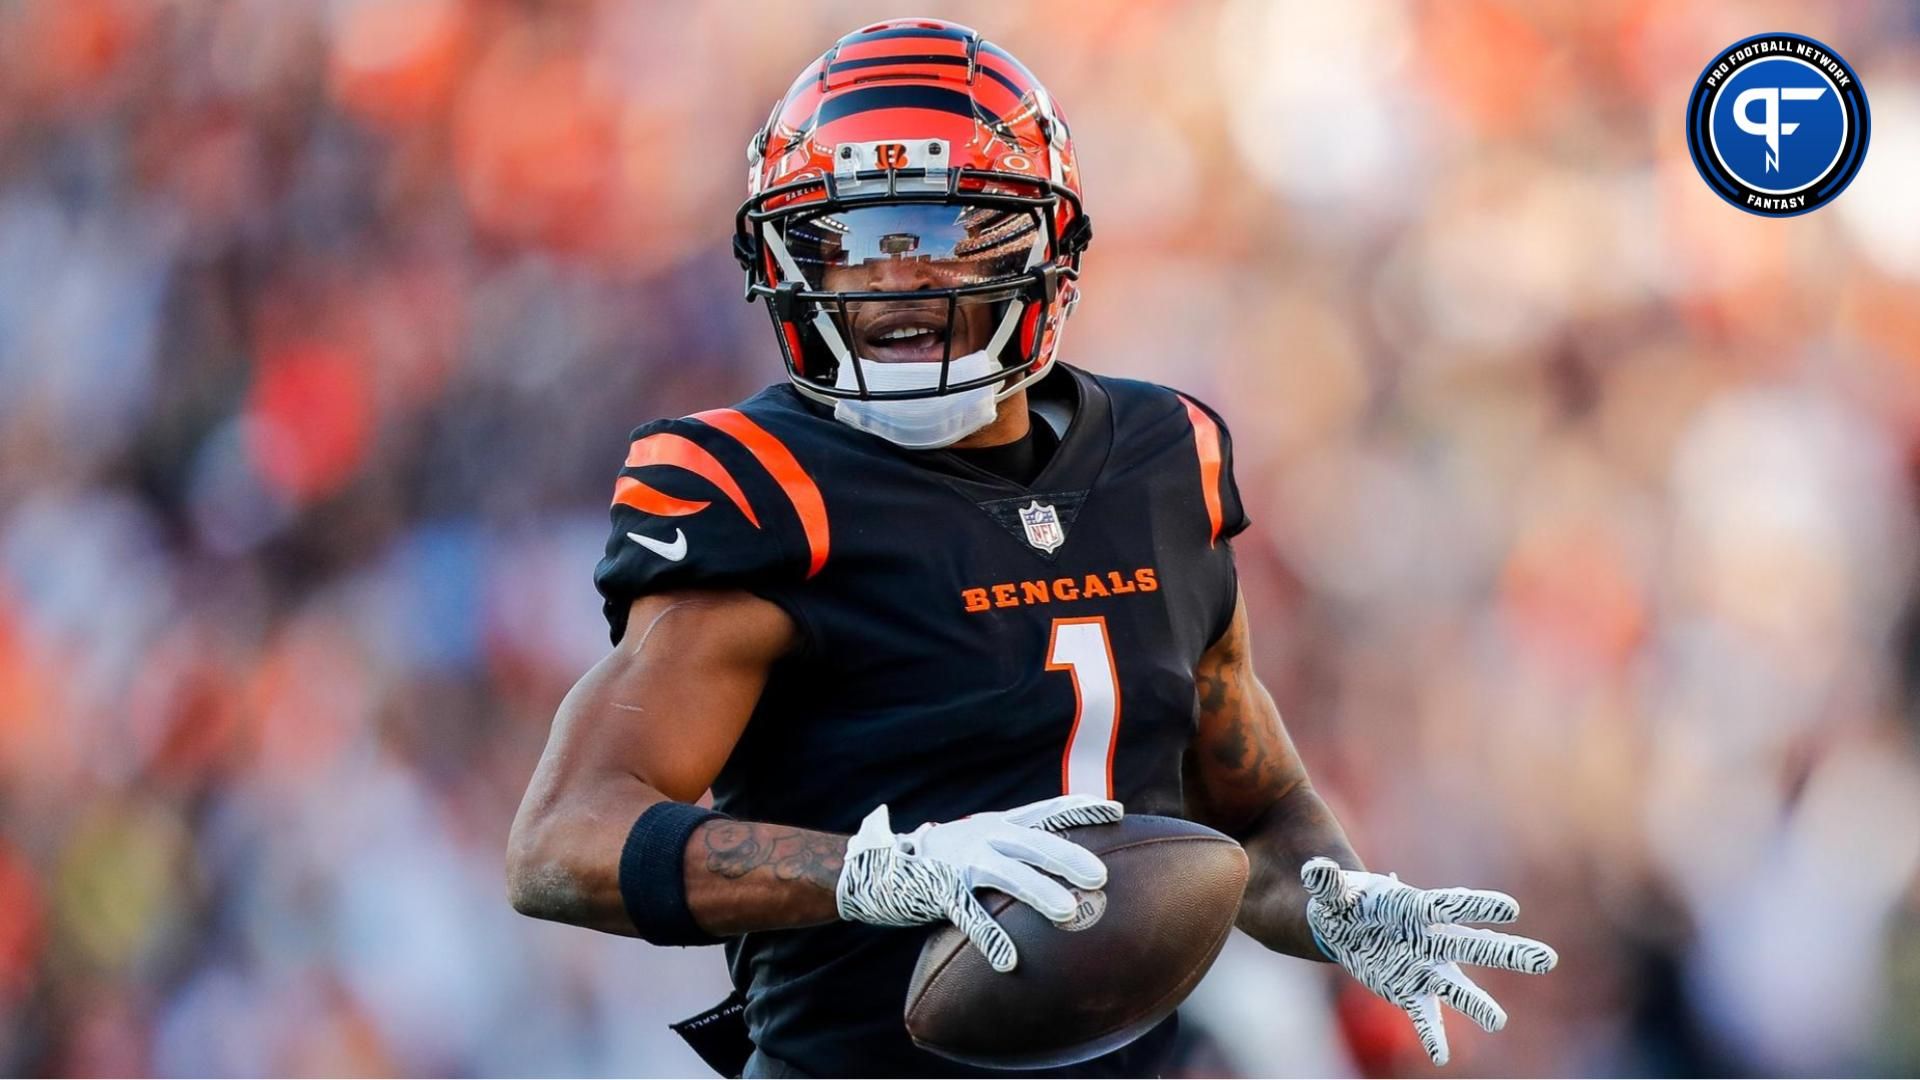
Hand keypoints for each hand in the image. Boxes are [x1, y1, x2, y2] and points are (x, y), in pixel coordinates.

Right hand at [835, 795, 1121, 971]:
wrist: (885, 863)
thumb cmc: (948, 857)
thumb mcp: (985, 839)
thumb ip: (1020, 845)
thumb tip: (1069, 860)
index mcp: (1000, 823)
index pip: (1047, 810)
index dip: (1082, 808)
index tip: (1116, 811)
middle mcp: (986, 836)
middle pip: (1034, 842)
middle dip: (1068, 856)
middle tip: (1100, 877)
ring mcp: (963, 861)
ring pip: (1008, 874)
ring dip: (1039, 892)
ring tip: (1068, 912)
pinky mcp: (941, 889)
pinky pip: (969, 914)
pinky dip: (990, 937)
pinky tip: (1009, 961)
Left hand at [1301, 857, 1556, 1065]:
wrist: (1347, 924)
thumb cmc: (1348, 900)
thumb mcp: (1332, 891)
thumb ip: (1326, 882)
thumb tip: (1314, 870)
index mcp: (1416, 908)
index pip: (1452, 906)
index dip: (1479, 907)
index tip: (1511, 910)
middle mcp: (1430, 939)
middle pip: (1472, 947)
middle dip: (1508, 953)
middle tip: (1546, 959)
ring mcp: (1423, 967)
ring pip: (1456, 987)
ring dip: (1477, 1004)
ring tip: (1498, 1021)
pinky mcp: (1409, 990)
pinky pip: (1424, 1015)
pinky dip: (1431, 1034)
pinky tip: (1438, 1056)